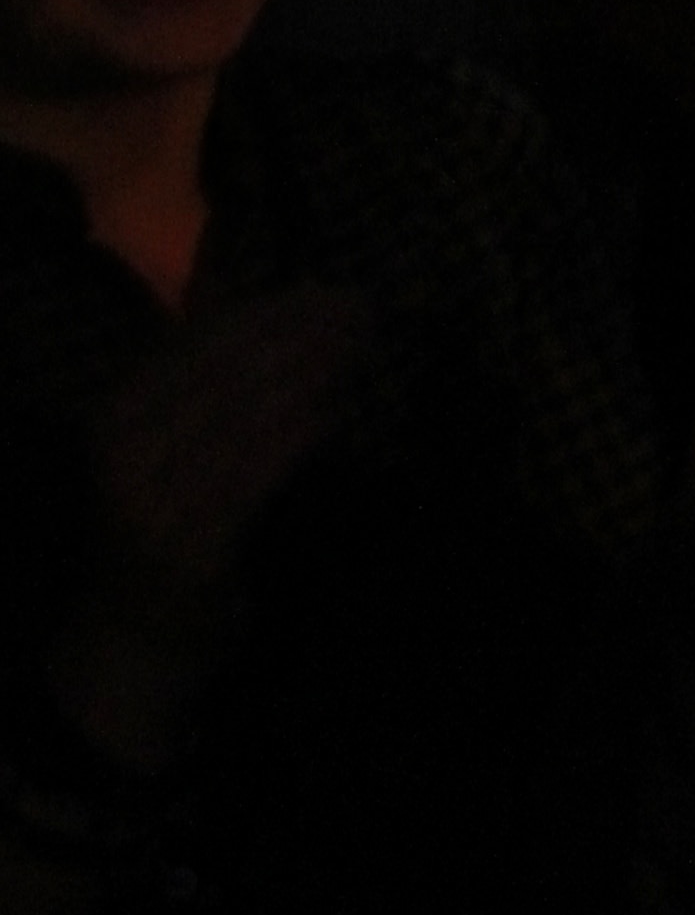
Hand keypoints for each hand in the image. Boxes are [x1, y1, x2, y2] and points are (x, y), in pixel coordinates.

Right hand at [55, 274, 389, 766]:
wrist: (132, 634)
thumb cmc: (165, 519)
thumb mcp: (173, 435)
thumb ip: (209, 367)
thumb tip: (264, 280)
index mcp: (114, 412)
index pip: (194, 342)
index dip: (268, 308)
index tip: (329, 288)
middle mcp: (120, 449)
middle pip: (222, 372)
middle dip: (298, 334)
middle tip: (361, 310)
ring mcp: (150, 500)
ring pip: (240, 418)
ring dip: (308, 374)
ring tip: (359, 347)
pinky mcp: (187, 544)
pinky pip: (251, 477)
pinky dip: (295, 437)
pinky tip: (336, 410)